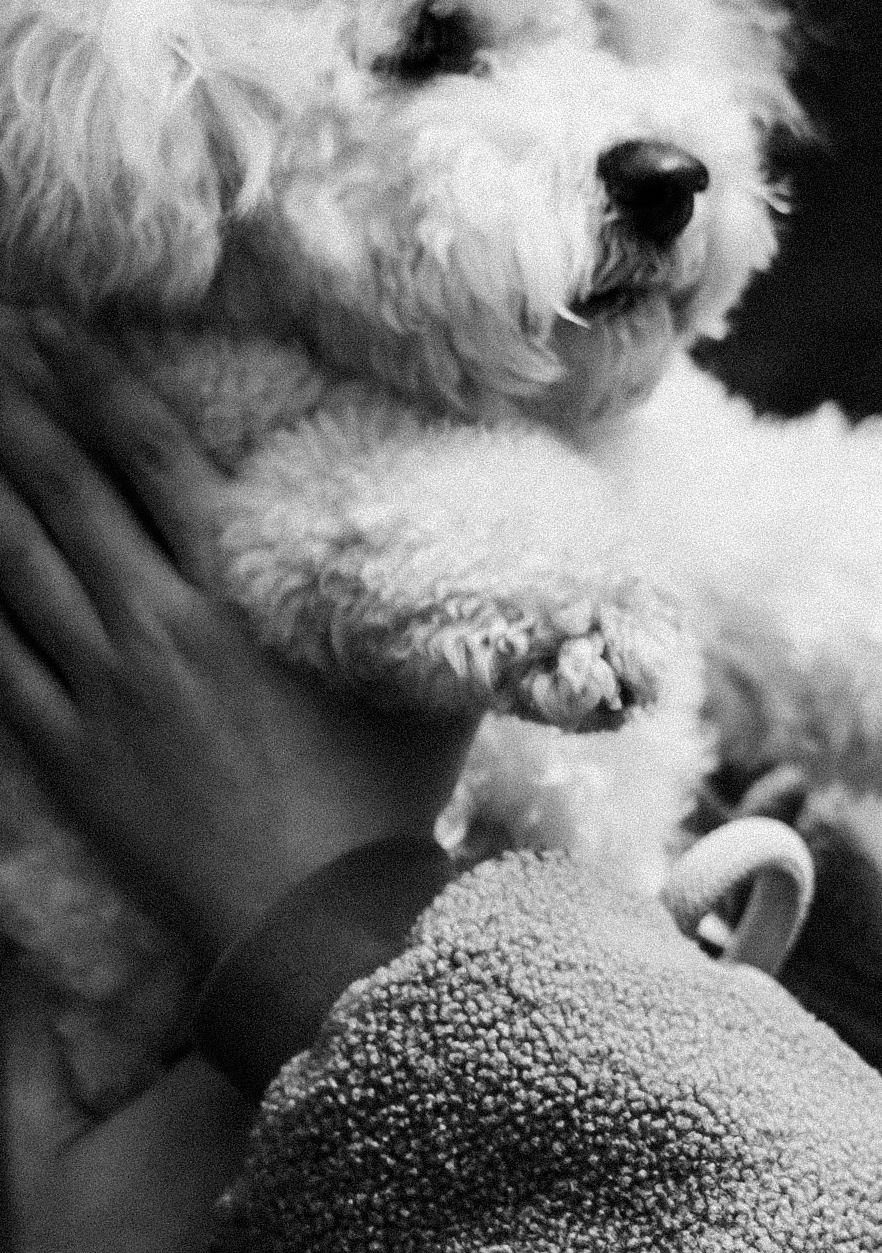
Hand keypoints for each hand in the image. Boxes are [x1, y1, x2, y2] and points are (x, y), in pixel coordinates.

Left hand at [0, 311, 479, 968]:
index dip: (97, 378)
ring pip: (10, 560)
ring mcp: (102, 690)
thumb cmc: (384, 807)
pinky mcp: (68, 755)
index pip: (151, 454)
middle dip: (15, 407)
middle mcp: (157, 624)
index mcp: (240, 592)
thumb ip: (412, 609)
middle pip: (64, 487)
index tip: (56, 327)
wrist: (320, 925)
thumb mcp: (421, 685)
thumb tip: (464, 544)